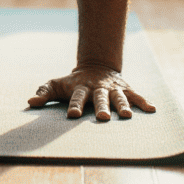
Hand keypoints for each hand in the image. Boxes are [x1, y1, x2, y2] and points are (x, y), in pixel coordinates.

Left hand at [27, 64, 155, 119]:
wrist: (95, 66)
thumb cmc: (72, 82)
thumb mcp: (57, 84)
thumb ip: (44, 92)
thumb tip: (30, 102)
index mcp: (80, 88)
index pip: (76, 98)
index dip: (74, 105)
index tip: (72, 115)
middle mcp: (98, 89)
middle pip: (100, 98)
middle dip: (102, 107)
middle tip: (103, 117)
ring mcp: (112, 88)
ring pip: (119, 97)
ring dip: (123, 105)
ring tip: (128, 116)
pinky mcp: (125, 88)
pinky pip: (136, 95)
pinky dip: (144, 102)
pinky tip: (152, 109)